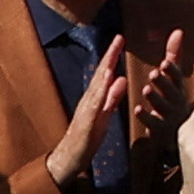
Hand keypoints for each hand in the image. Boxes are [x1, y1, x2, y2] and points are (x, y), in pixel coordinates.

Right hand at [44, 42, 126, 188]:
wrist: (71, 156)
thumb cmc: (89, 136)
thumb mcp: (105, 114)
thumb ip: (113, 97)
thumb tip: (122, 78)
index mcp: (95, 96)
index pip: (106, 72)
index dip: (113, 56)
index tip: (121, 39)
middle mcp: (90, 99)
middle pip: (101, 74)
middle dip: (109, 56)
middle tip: (119, 38)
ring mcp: (87, 110)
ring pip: (97, 87)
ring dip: (104, 71)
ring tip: (113, 56)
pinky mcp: (88, 123)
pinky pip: (95, 107)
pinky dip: (100, 96)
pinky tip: (106, 86)